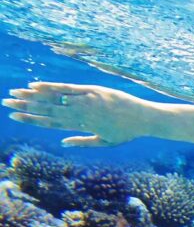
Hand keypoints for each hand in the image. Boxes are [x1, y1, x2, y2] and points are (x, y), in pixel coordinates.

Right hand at [3, 82, 150, 146]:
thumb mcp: (105, 142)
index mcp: (82, 126)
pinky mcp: (94, 90)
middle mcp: (81, 114)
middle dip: (26, 107)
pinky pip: (69, 88)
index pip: (51, 123)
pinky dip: (52, 87)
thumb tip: (61, 142)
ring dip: (33, 96)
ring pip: (55, 98)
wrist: (146, 118)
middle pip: (48, 110)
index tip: (15, 117)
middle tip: (7, 104)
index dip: (32, 120)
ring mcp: (87, 101)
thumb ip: (82, 142)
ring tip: (15, 93)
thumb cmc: (127, 132)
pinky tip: (36, 85)